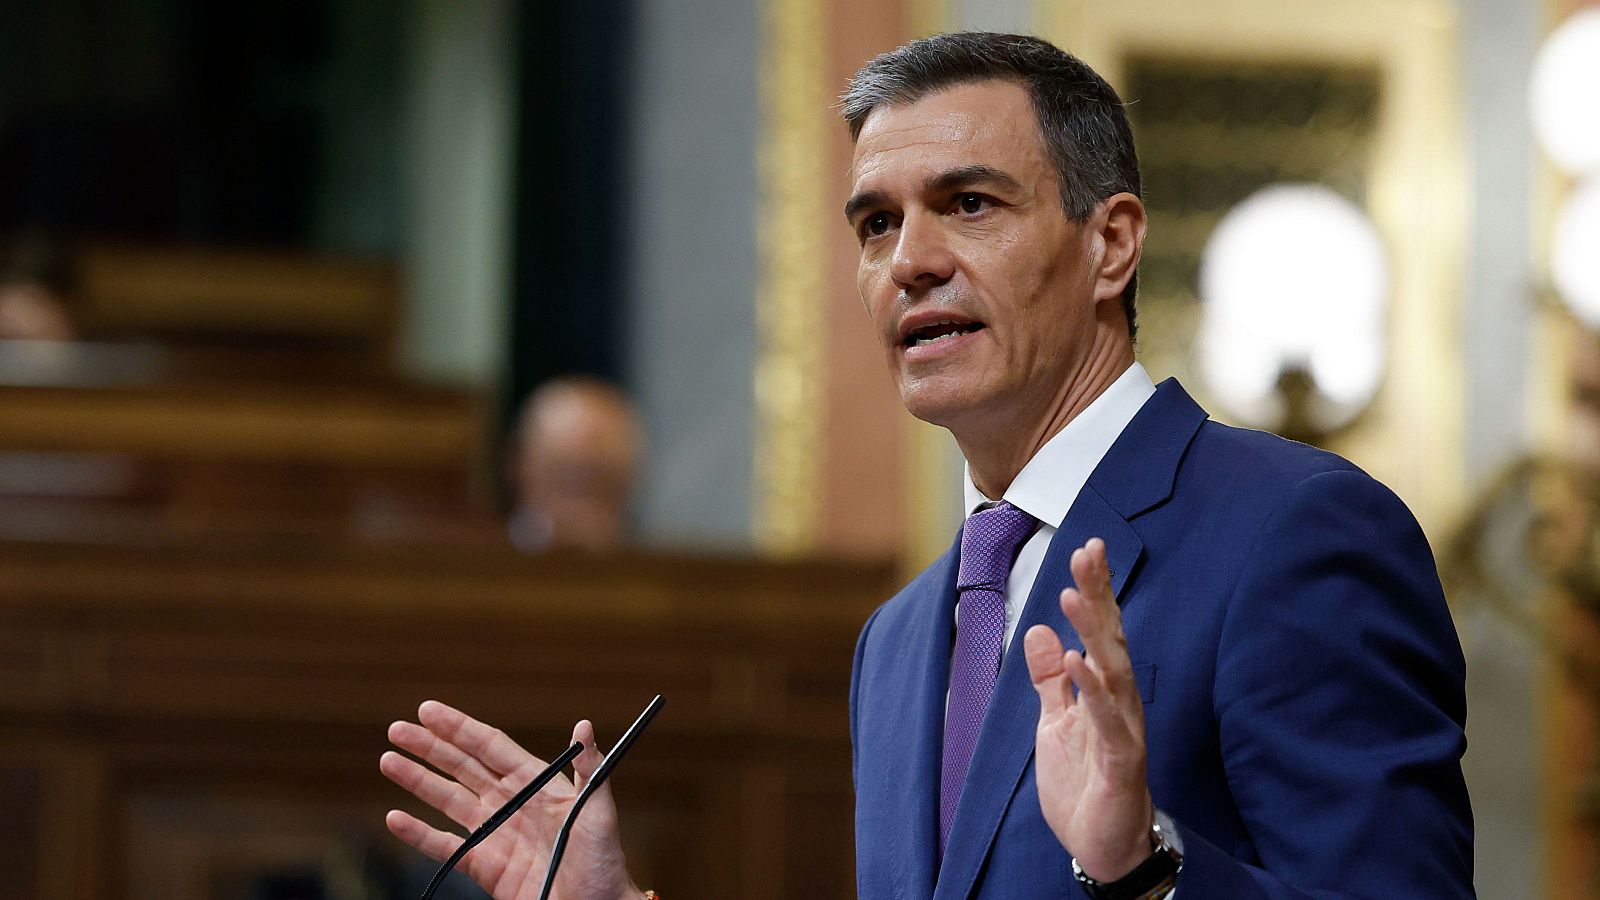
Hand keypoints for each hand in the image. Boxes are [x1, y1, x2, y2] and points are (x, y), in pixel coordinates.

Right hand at [380, 701, 640, 899]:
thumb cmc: (604, 859)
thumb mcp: (598, 810)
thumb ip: (589, 768)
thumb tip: (584, 725)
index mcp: (535, 783)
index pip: (489, 746)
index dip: (459, 727)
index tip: (429, 710)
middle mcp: (510, 803)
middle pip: (461, 767)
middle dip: (429, 747)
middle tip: (397, 729)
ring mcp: (495, 833)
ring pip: (447, 800)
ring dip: (418, 780)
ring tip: (388, 760)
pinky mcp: (484, 866)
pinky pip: (445, 846)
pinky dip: (419, 833)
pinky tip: (395, 818)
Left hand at [1022, 538, 1153, 881]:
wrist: (1102, 846)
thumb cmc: (1084, 783)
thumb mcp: (1055, 723)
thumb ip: (1049, 679)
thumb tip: (1041, 630)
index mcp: (1105, 690)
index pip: (1101, 631)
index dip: (1096, 590)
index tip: (1087, 549)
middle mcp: (1121, 702)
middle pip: (1112, 639)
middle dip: (1100, 595)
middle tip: (1088, 552)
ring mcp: (1125, 730)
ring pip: (1115, 671)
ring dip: (1095, 632)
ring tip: (1075, 595)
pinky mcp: (1122, 762)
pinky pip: (1109, 721)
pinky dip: (1094, 690)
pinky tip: (1078, 661)